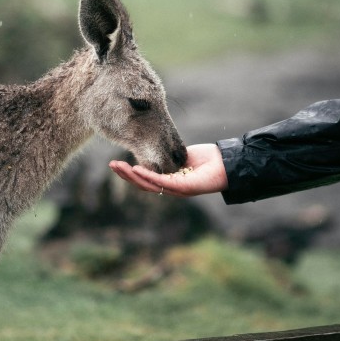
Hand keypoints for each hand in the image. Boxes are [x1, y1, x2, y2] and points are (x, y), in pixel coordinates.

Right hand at [109, 143, 227, 196]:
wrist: (227, 163)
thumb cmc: (208, 159)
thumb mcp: (182, 156)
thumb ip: (168, 157)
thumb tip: (154, 150)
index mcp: (170, 182)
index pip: (146, 180)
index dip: (131, 173)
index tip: (117, 164)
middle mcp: (171, 189)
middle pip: (143, 185)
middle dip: (126, 175)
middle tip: (112, 165)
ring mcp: (177, 190)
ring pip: (149, 185)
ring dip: (132, 176)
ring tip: (119, 167)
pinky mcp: (184, 188)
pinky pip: (162, 183)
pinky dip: (148, 176)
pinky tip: (137, 169)